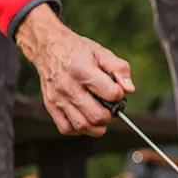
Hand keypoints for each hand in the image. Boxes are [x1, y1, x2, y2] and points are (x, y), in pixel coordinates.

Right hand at [16, 4, 134, 136]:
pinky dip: (80, 129)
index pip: (111, 94)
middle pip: (97, 116)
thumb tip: (129, 89)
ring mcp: (58, 98)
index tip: (118, 92)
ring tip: (102, 117)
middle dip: (111, 116)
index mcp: (82, 70)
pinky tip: (86, 119)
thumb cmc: (77, 51)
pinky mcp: (50, 106)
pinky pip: (66, 128)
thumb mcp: (101, 52)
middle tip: (112, 109)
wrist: (48, 48)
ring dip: (97, 127)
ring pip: (82, 125)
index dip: (119, 95)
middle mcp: (68, 86)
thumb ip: (119, 69)